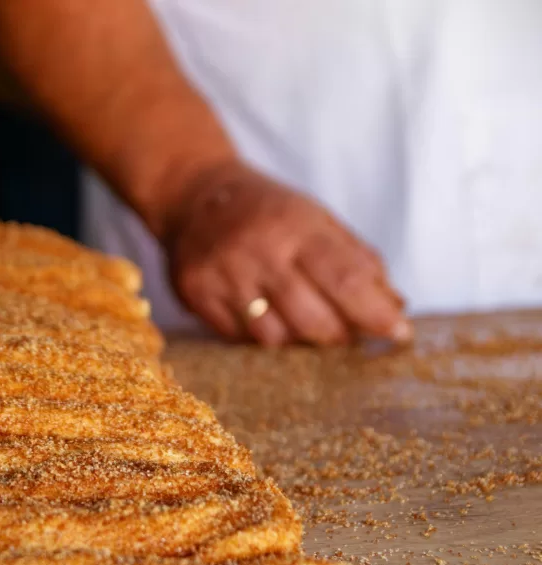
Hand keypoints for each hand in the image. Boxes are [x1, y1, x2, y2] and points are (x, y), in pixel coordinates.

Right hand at [162, 160, 409, 346]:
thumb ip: (358, 261)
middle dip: (338, 336)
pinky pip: (239, 338)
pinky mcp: (196, 294)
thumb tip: (395, 308)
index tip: (397, 335)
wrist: (195, 195)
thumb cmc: (269, 212)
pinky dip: (259, 336)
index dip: (375, 314)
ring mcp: (224, 275)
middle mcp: (259, 251)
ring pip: (274, 338)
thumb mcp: (318, 220)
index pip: (346, 280)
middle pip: (312, 320)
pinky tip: (263, 316)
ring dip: (297, 341)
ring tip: (301, 322)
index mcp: (297, 227)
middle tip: (346, 333)